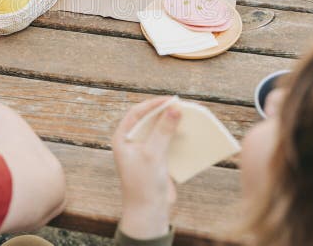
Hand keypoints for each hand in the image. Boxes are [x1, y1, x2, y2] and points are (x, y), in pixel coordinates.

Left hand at [112, 97, 180, 238]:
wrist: (148, 212)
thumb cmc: (144, 183)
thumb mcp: (153, 154)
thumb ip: (163, 130)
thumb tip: (175, 108)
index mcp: (123, 138)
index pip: (137, 113)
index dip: (154, 104)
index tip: (171, 99)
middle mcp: (132, 141)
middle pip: (150, 120)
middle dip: (165, 113)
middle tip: (183, 106)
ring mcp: (144, 150)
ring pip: (159, 131)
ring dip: (173, 125)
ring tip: (189, 118)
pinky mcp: (156, 159)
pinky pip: (167, 142)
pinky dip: (177, 137)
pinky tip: (189, 134)